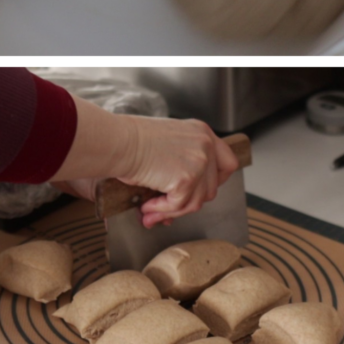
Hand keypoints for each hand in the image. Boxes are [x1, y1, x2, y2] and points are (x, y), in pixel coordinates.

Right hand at [117, 117, 239, 228]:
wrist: (116, 141)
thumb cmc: (129, 140)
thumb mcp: (166, 145)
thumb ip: (181, 166)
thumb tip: (180, 202)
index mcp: (202, 132)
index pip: (227, 163)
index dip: (215, 181)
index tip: (198, 190)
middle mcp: (206, 145)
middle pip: (212, 187)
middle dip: (190, 202)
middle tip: (167, 208)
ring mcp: (199, 162)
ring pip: (196, 201)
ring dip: (172, 211)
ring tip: (151, 211)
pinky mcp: (186, 179)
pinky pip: (179, 206)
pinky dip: (161, 211)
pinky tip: (146, 208)